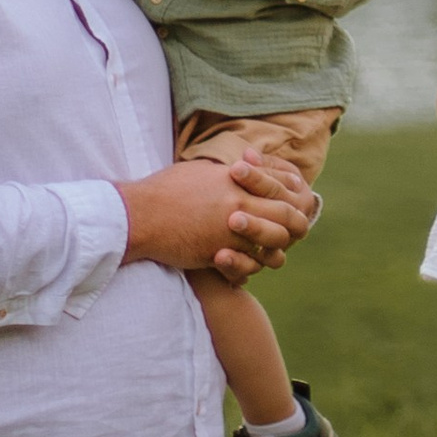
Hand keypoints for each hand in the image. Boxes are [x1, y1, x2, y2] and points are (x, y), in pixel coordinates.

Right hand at [120, 153, 316, 282]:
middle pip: (288, 216)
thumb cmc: (165, 190)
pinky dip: (251, 268)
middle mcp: (239, 204)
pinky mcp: (217, 254)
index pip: (280, 185)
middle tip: (296, 230)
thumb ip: (227, 174)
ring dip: (276, 249)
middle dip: (296, 224)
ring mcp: (230, 231)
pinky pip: (248, 266)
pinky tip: (246, 267)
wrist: (138, 216)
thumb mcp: (201, 171)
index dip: (293, 193)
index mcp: (237, 180)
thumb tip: (242, 168)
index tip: (297, 198)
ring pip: (274, 245)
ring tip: (271, 251)